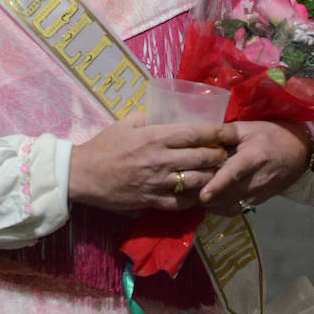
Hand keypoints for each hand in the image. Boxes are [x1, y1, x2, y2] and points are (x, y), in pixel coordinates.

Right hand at [68, 112, 226, 212]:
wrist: (84, 175)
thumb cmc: (105, 145)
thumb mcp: (126, 122)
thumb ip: (149, 115)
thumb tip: (168, 110)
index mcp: (155, 136)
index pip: (195, 133)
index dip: (217, 132)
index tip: (230, 131)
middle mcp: (161, 160)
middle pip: (202, 157)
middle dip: (220, 155)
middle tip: (227, 152)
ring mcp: (158, 183)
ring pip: (197, 181)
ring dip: (213, 176)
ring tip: (219, 172)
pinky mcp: (153, 202)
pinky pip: (183, 203)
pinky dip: (197, 198)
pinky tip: (203, 192)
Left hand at [199, 120, 309, 214]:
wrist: (300, 151)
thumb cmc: (272, 134)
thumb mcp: (248, 128)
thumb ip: (224, 133)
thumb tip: (200, 135)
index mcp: (253, 158)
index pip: (233, 174)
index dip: (217, 185)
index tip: (203, 194)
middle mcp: (257, 179)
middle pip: (228, 194)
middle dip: (206, 196)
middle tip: (183, 193)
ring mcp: (259, 194)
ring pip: (230, 205)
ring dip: (211, 204)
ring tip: (190, 197)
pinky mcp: (258, 202)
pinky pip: (236, 208)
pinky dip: (221, 207)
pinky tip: (208, 200)